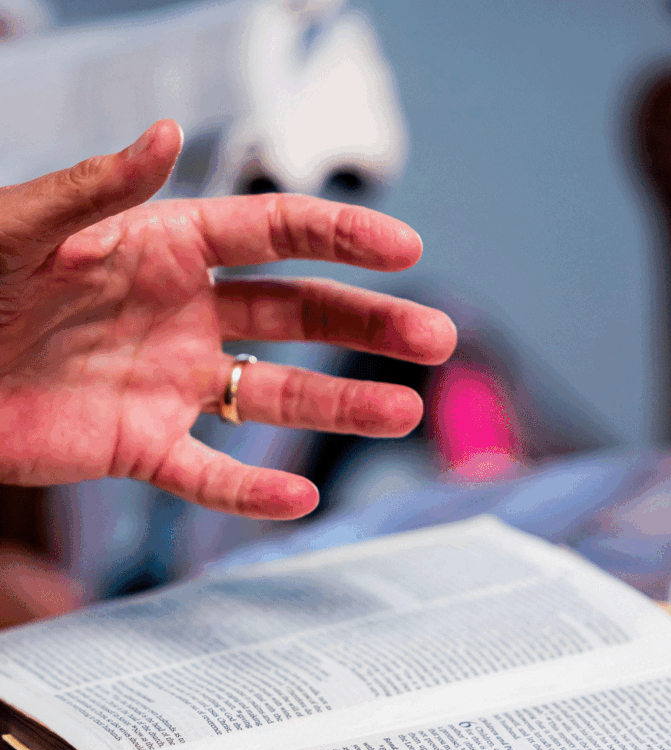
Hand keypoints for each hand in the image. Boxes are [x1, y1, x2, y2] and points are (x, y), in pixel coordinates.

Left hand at [0, 120, 455, 517]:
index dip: (341, 239)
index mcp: (164, 247)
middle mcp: (182, 315)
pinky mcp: (140, 447)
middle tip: (435, 337)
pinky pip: (207, 473)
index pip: (274, 236)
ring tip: (404, 412)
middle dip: (369, 324)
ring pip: (272, 395)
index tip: (406, 249)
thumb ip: (97, 191)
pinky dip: (249, 490)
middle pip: (299, 316)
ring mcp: (169, 383)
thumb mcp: (23, 227)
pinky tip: (296, 498)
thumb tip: (166, 135)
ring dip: (340, 404)